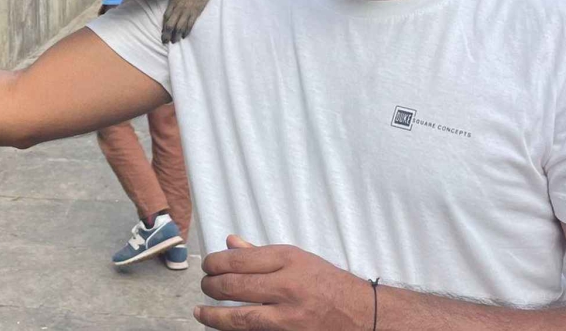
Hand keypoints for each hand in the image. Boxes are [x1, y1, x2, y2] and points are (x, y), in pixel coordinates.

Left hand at [196, 236, 370, 329]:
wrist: (365, 316)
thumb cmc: (330, 284)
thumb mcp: (300, 259)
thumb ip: (262, 254)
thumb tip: (230, 243)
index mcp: (289, 260)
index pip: (239, 260)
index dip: (215, 263)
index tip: (207, 265)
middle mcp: (288, 286)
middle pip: (235, 286)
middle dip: (211, 286)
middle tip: (204, 286)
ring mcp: (289, 317)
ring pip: (240, 317)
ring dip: (213, 315)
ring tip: (200, 311)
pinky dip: (236, 330)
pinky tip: (223, 327)